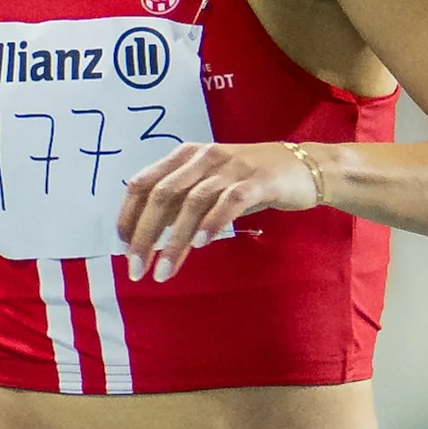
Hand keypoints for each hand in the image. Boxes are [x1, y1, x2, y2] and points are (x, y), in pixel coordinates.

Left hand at [116, 140, 317, 282]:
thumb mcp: (209, 187)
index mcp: (186, 156)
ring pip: (193, 202)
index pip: (143, 182)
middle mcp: (204, 157)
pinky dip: (213, 223)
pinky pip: (230, 201)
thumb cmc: (251, 181)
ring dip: (175, 241)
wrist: (305, 168)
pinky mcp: (259, 181)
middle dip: (144, 235)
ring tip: (164, 271)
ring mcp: (232, 167)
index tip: (122, 247)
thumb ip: (180, 204)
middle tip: (136, 269)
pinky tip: (202, 245)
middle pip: (162, 194)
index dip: (128, 215)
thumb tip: (147, 233)